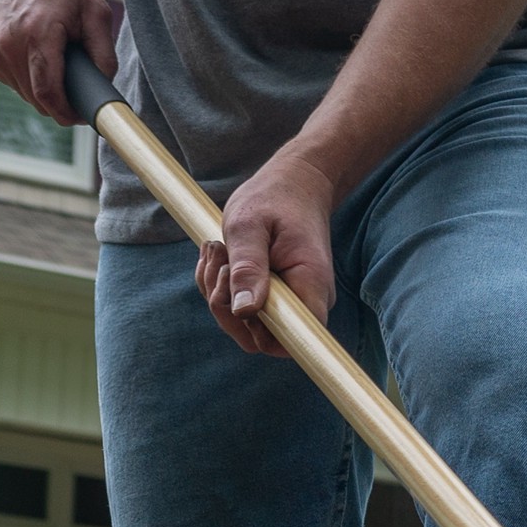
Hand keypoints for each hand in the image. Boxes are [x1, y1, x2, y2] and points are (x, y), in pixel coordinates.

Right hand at [0, 0, 115, 124]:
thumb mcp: (95, 11)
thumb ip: (105, 53)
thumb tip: (105, 88)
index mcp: (37, 33)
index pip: (49, 93)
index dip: (68, 113)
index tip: (84, 117)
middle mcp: (9, 44)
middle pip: (39, 100)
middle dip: (62, 105)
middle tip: (81, 96)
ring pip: (28, 96)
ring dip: (48, 94)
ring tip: (62, 70)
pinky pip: (18, 85)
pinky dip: (33, 83)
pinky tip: (42, 62)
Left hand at [195, 150, 338, 357]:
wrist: (294, 185)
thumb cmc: (276, 198)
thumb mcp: (250, 224)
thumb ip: (248, 266)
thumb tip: (244, 310)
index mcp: (310, 286)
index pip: (292, 340)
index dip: (257, 332)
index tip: (238, 296)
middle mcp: (305, 303)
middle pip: (262, 338)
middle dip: (225, 307)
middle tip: (218, 259)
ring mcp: (290, 303)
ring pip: (245, 323)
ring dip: (217, 291)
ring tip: (217, 249)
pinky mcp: (273, 297)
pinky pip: (240, 309)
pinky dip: (218, 286)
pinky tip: (219, 255)